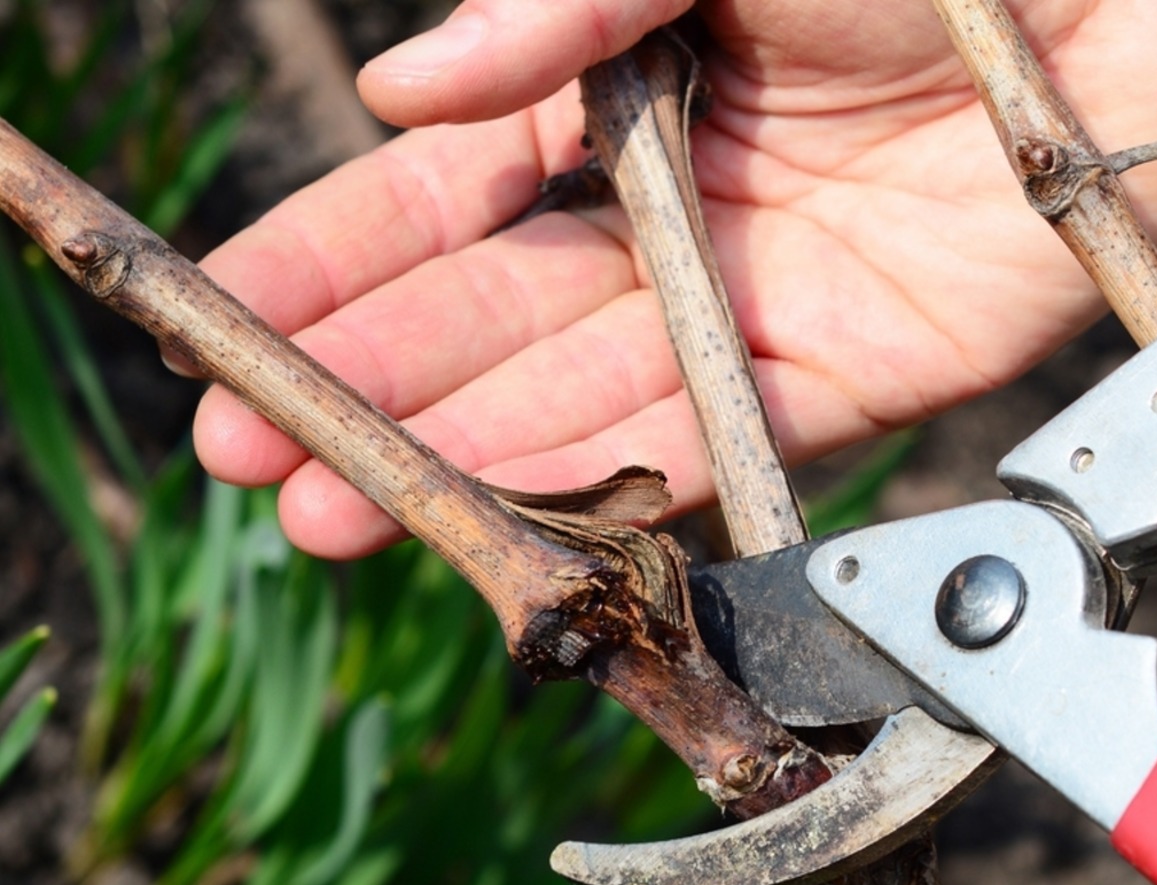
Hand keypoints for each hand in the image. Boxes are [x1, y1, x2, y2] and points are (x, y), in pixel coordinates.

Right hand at [192, 0, 1156, 557]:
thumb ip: (560, 12)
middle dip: (377, 383)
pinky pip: (729, 429)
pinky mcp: (878, 361)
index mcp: (637, 88)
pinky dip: (626, 468)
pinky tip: (517, 503)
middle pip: (506, 315)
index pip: (454, 196)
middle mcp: (692, 205)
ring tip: (341, 513)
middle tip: (257, 458)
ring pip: (597, 394)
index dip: (339, 262)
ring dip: (473, 453)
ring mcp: (777, 292)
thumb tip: (402, 91)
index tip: (228, 324)